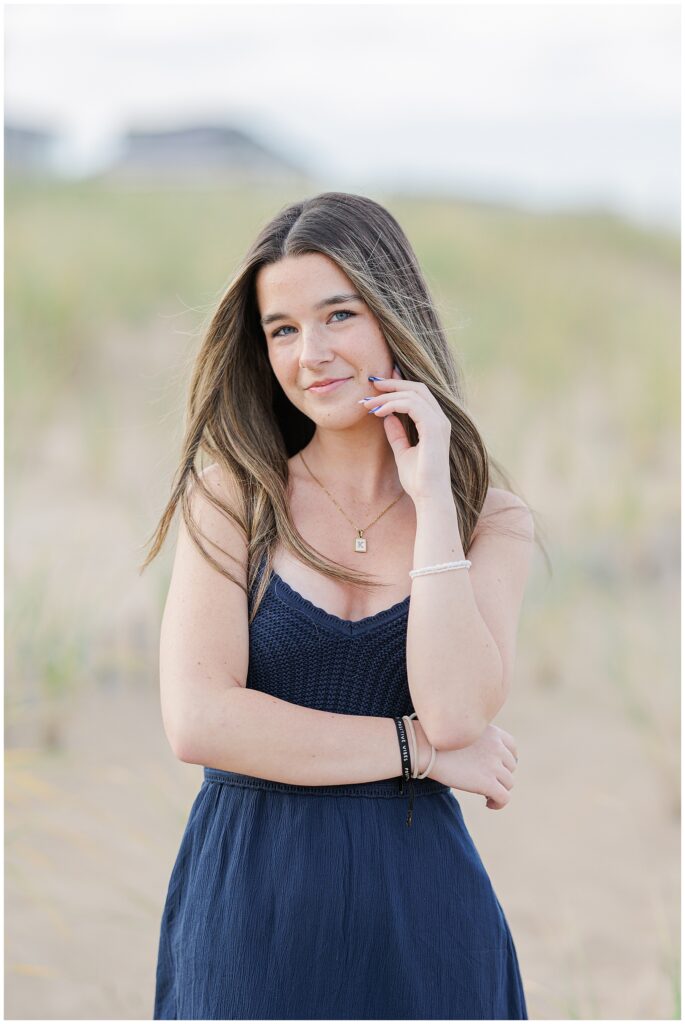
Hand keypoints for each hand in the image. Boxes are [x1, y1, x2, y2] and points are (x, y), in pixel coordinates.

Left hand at [361, 366, 451, 503]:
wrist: (429, 497)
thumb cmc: (419, 480)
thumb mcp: (403, 452)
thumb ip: (397, 433)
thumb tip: (387, 417)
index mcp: (436, 423)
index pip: (419, 394)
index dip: (399, 385)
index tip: (378, 385)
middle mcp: (441, 419)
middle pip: (417, 387)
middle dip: (393, 382)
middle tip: (371, 383)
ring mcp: (439, 422)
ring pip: (413, 393)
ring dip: (387, 395)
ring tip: (368, 403)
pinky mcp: (434, 428)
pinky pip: (412, 405)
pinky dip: (393, 404)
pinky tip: (378, 412)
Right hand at [416, 720, 518, 810]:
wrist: (425, 749)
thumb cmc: (437, 741)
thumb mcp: (463, 732)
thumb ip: (479, 741)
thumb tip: (483, 760)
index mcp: (493, 733)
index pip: (512, 748)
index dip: (505, 760)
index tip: (496, 768)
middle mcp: (497, 747)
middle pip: (510, 767)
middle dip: (500, 776)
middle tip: (485, 782)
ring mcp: (494, 765)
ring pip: (508, 784)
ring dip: (499, 790)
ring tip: (485, 795)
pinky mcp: (488, 782)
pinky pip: (504, 798)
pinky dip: (498, 804)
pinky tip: (488, 804)